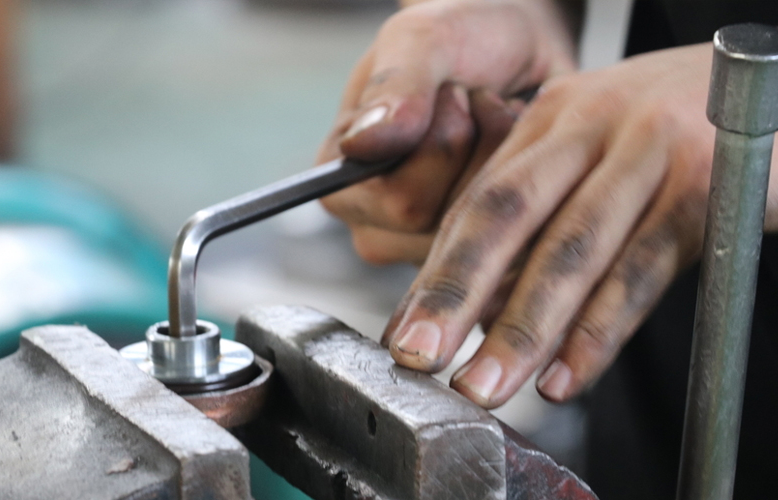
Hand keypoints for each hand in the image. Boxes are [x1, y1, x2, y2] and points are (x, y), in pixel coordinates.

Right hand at [316, 0, 577, 264]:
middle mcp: (378, 229)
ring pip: (487, 228)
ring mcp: (426, 248)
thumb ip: (394, 87)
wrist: (519, 45)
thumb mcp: (425, 38)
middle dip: (478, 149)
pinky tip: (519, 148)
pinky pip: (521, 234)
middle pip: (446, 221)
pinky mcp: (478, 251)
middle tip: (477, 103)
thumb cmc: (463, 39)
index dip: (442, 144)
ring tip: (498, 120)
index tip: (449, 92)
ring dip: (508, 157)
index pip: (401, 202)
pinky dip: (532, 178)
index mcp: (342, 186)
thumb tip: (360, 147)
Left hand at [385, 44, 751, 408]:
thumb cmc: (666, 135)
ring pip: (573, 251)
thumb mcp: (592, 156)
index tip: (404, 332)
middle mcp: (592, 125)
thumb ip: (537, 219)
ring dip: (523, 328)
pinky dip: (600, 331)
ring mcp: (649, 152)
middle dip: (454, 292)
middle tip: (418, 354)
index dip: (435, 271)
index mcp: (551, 120)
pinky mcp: (704, 187)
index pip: (477, 201)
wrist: (763, 89)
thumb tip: (478, 307)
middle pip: (507, 214)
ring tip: (483, 385)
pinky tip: (565, 374)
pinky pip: (642, 271)